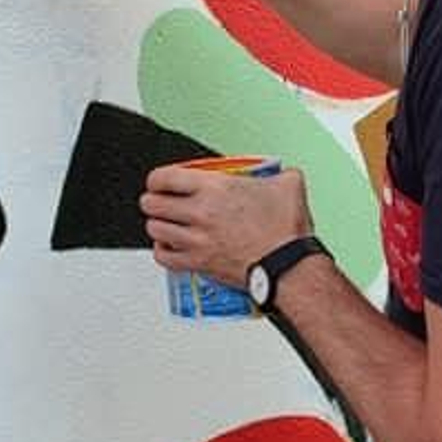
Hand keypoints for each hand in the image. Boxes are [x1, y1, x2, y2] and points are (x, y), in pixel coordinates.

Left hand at [141, 165, 311, 287]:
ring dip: (157, 225)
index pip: (164, 177)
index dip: (157, 179)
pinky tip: (170, 246)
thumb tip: (284, 177)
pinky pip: (164, 256)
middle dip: (153, 201)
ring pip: (155, 229)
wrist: (287, 266)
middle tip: (159, 202)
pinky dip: (163, 250)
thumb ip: (280, 175)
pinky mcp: (198, 263)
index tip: (160, 182)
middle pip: (153, 203)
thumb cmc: (286, 232)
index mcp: (215, 187)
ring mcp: (196, 239)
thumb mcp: (289, 187)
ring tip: (164, 223)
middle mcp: (200, 211)